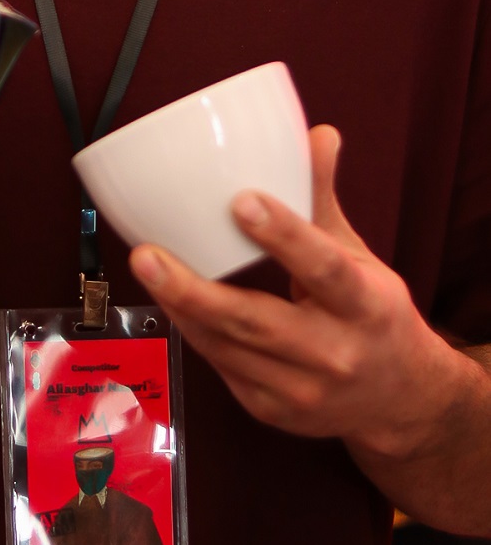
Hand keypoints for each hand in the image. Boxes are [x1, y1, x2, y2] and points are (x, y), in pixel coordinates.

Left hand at [130, 127, 458, 458]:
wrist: (398, 400)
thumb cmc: (372, 314)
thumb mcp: (357, 255)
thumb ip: (323, 198)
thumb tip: (315, 134)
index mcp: (366, 306)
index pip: (324, 268)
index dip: (284, 235)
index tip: (242, 199)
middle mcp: (336, 353)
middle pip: (257, 321)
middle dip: (196, 290)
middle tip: (147, 253)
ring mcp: (302, 390)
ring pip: (228, 347)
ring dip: (180, 307)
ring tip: (146, 267)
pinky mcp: (272, 410)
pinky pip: (222, 366)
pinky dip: (192, 331)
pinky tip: (168, 299)